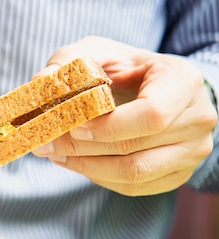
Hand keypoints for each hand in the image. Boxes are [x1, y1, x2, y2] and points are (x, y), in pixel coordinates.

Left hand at [32, 36, 216, 195]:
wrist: (158, 87)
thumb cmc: (126, 67)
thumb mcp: (99, 51)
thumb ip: (70, 60)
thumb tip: (41, 80)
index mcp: (183, 81)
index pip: (153, 114)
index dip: (109, 125)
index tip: (74, 124)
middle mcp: (197, 119)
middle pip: (136, 146)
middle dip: (83, 147)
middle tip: (45, 142)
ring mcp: (192, 151)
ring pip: (134, 173)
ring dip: (86, 166)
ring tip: (54, 153)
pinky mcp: (179, 173)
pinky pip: (135, 187)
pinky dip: (99, 176)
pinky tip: (75, 161)